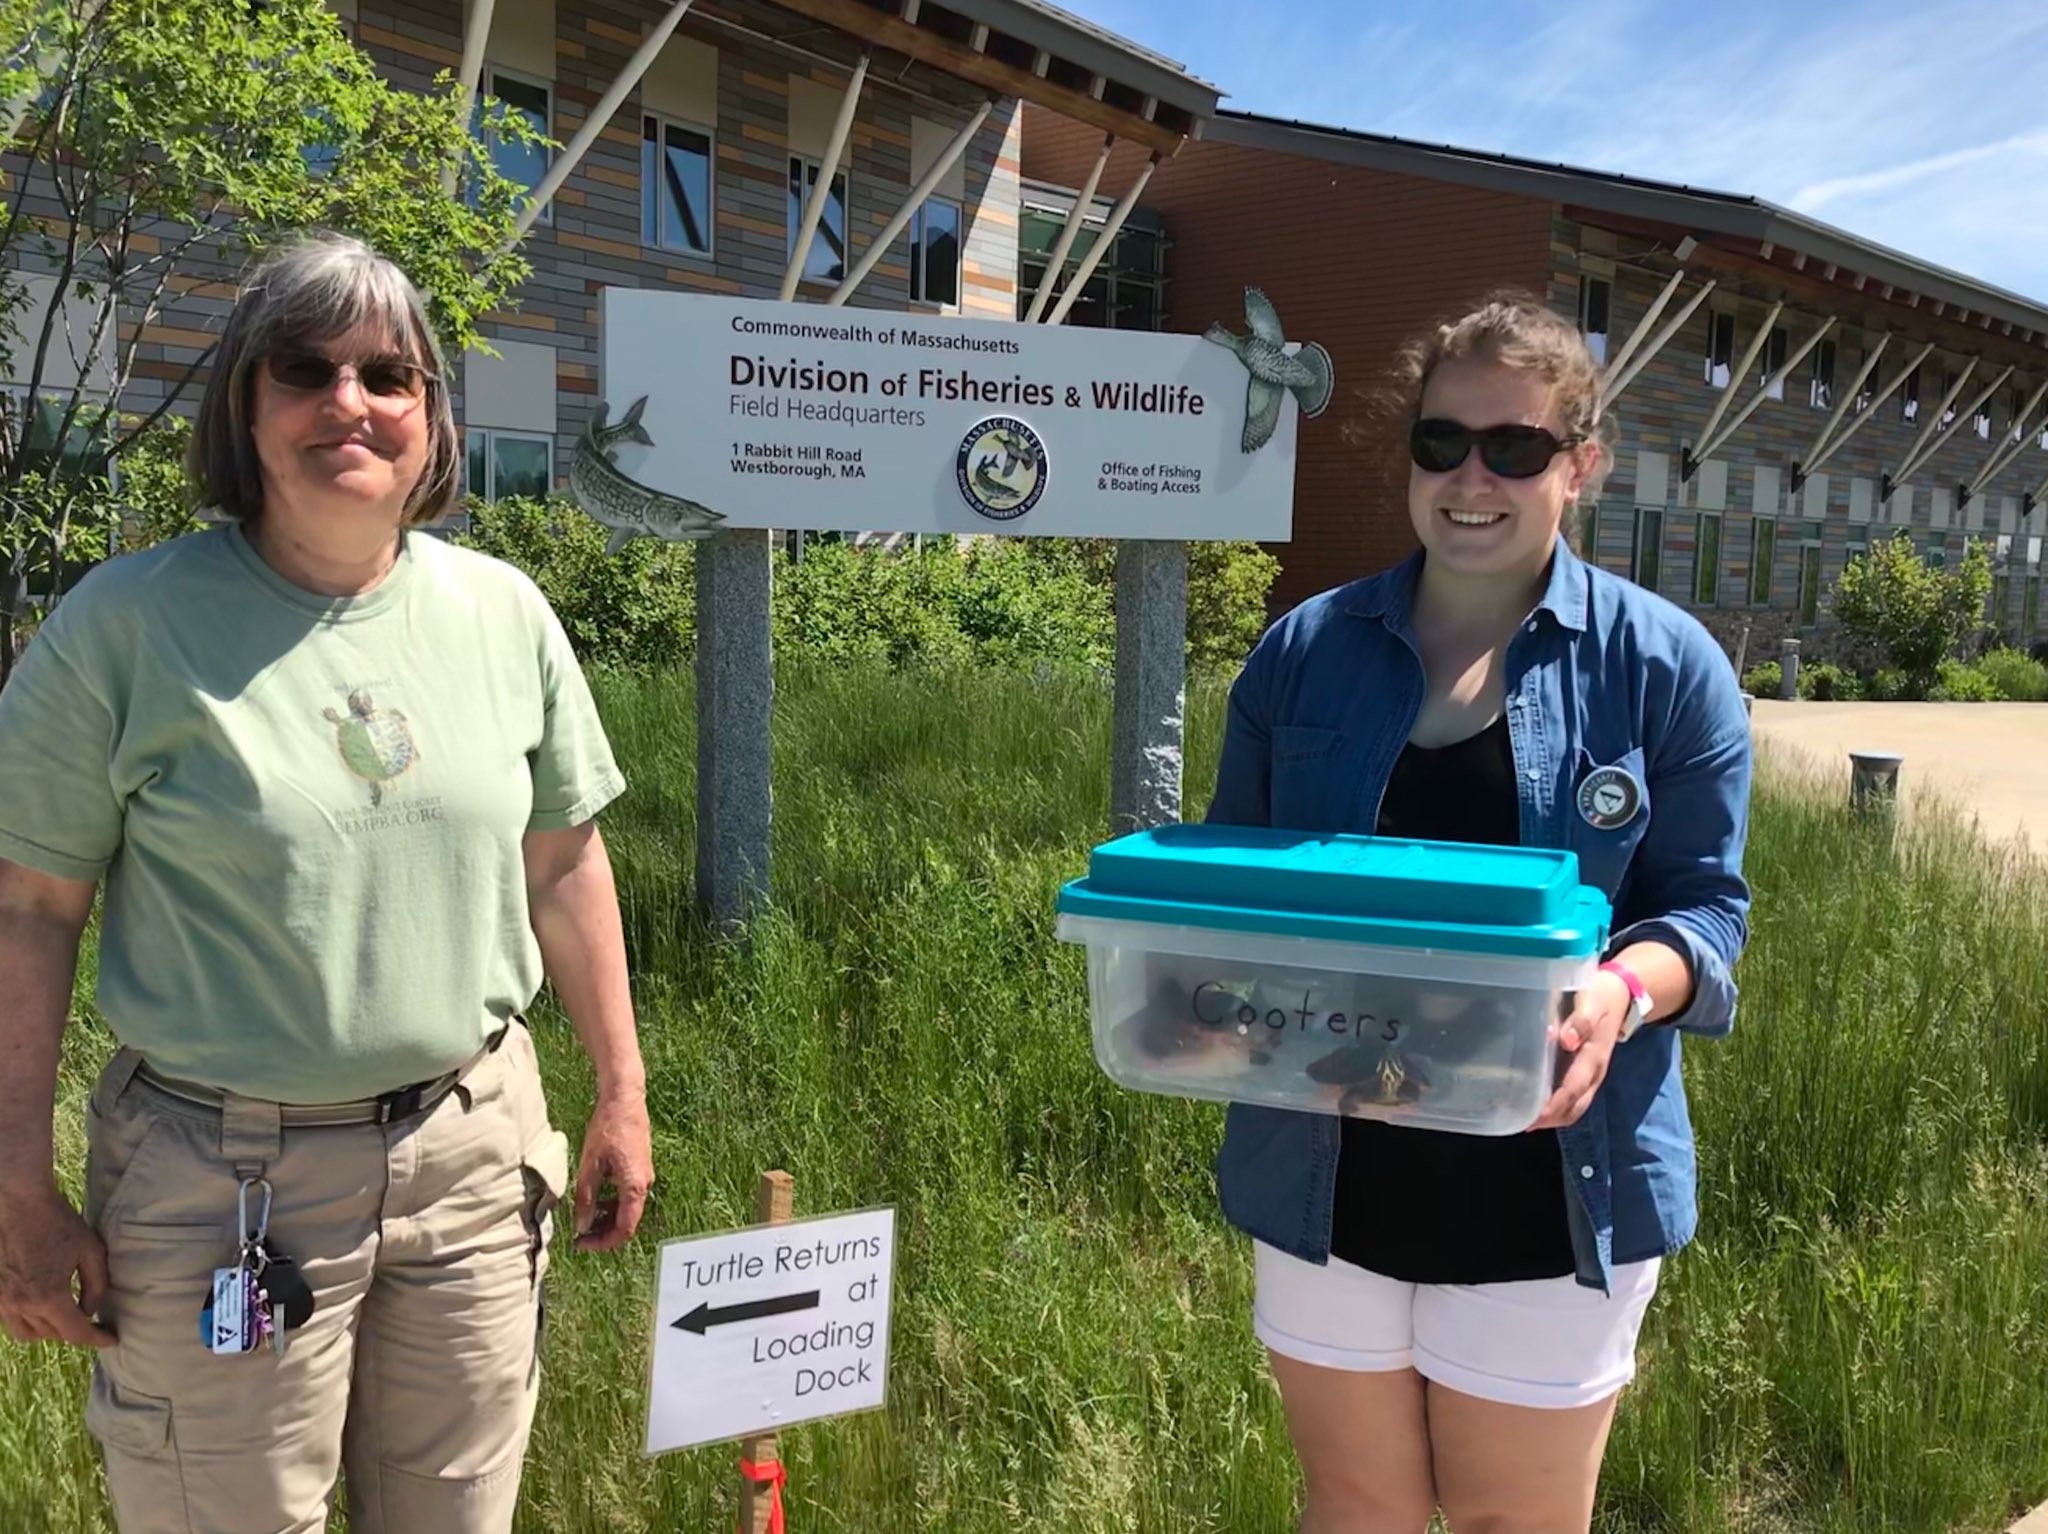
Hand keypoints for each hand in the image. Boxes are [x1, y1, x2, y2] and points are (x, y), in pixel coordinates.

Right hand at [0, 1181, 113, 1347]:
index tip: (112, 1339)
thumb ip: (97, 1285)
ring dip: (50, 1330)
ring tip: (66, 1315)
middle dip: (75, 1331)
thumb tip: (91, 1310)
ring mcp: (3, 1303)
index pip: (76, 1332)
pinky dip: (29, 1321)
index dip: (97, 1339)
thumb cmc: (57, 1223)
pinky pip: (11, 1322)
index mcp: (48, 1297)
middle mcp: (22, 1306)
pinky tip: (42, 1307)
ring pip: (29, 1333)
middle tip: (92, 1322)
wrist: (17, 1205)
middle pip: (53, 1335)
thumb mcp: (91, 1251)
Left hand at [572, 1092, 653, 1252]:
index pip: (624, 1229)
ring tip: (583, 1217)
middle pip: (627, 1221)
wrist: (625, 1099)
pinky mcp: (640, 1168)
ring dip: (606, 1217)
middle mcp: (644, 1184)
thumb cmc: (607, 1128)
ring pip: (627, 1208)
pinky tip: (595, 1197)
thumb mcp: (590, 1165)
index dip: (603, 1242)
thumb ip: (586, 1198)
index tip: (581, 1244)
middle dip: (603, 1232)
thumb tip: (582, 1225)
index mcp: (634, 1187)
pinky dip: (612, 1203)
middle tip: (579, 1235)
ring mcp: (644, 1176)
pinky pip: (628, 1195)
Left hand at [1527, 969, 1632, 1131]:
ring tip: (1525, 1121)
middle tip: (1520, 1123)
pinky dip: (1558, 1109)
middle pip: (1575, 1107)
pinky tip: (1538, 1107)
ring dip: (1553, 1118)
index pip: (1572, 1090)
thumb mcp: (1592, 1002)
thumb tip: (1567, 1040)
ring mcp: (1593, 1076)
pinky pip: (1575, 1099)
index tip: (1531, 1117)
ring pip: (1576, 1107)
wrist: (1620, 995)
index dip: (1553, 1106)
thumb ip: (1581, 1021)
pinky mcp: (1588, 1074)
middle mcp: (1595, 1073)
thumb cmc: (1599, 997)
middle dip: (1550, 1119)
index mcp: (1594, 1057)